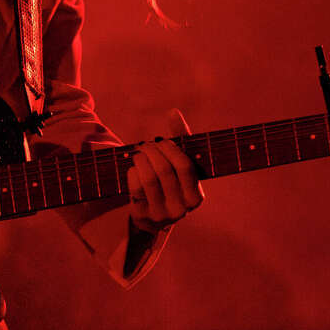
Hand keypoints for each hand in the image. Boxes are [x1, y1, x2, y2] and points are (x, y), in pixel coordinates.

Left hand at [126, 109, 204, 232]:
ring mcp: (161, 214)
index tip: (161, 141)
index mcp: (196, 197)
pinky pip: (136, 188)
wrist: (153, 217)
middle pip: (164, 170)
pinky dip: (133, 172)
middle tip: (145, 145)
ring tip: (139, 153)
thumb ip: (180, 138)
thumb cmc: (170, 182)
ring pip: (149, 178)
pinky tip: (134, 168)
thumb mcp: (178, 164)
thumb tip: (173, 112)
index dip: (170, 149)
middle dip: (152, 151)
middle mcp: (181, 209)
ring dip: (141, 159)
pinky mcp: (143, 215)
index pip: (185, 166)